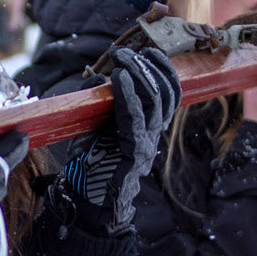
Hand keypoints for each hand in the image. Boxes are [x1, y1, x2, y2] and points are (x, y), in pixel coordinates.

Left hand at [63, 46, 181, 230]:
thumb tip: (99, 79)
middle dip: (149, 67)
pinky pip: (135, 120)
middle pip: (166, 94)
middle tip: (127, 52)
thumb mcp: (96, 127)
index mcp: (147, 127)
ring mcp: (145, 144)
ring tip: (123, 60)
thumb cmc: (90, 166)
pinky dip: (128, 95)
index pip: (169, 93)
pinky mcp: (133, 154)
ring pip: (156, 103)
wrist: (87, 203)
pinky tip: (119, 79)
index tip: (149, 52)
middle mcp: (152, 134)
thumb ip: (101, 105)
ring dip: (139, 75)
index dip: (164, 70)